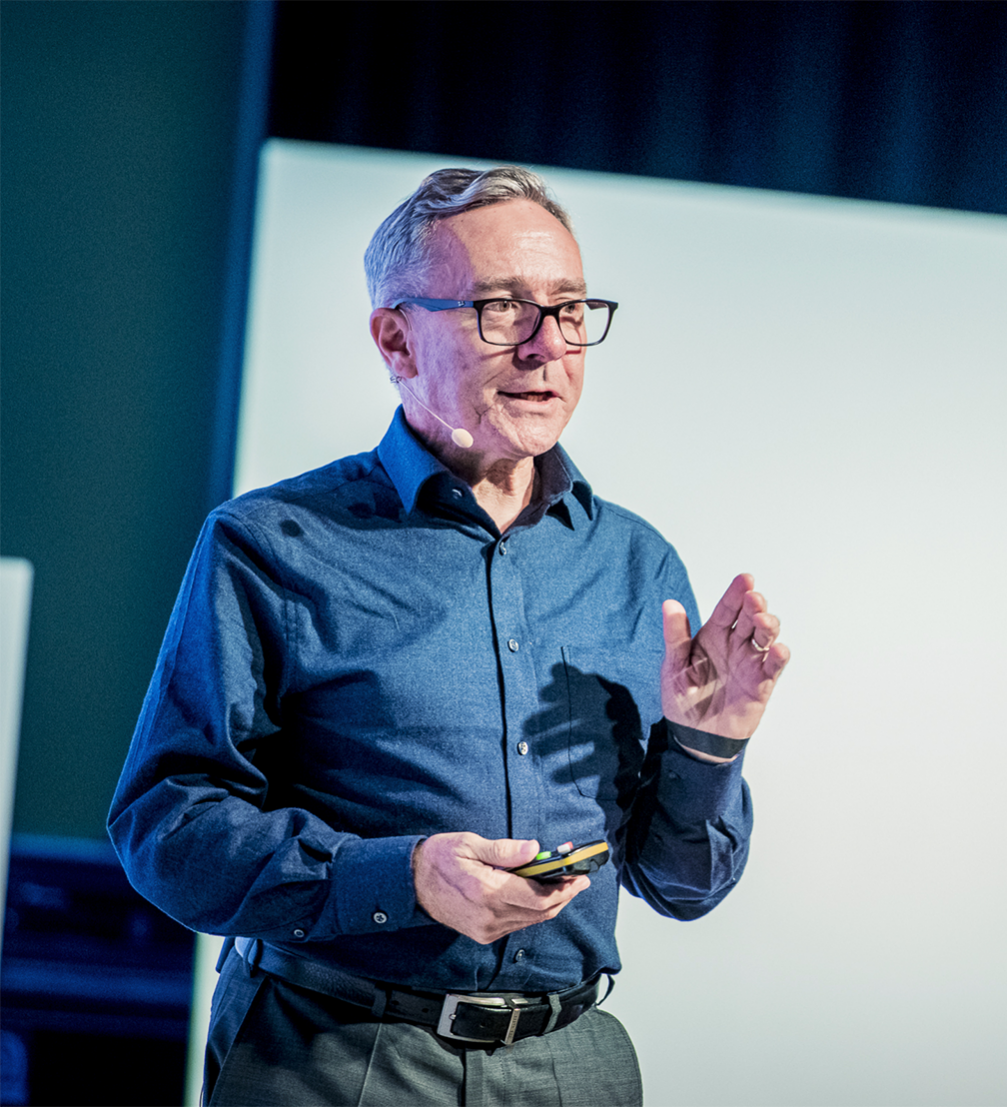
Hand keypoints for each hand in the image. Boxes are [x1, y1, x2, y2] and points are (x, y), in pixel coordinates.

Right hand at [412, 833, 589, 944]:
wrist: (412, 883)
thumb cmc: (439, 858)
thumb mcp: (469, 843)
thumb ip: (504, 850)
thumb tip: (534, 849)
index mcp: (487, 892)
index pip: (537, 897)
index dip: (563, 888)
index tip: (578, 876)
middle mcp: (489, 916)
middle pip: (540, 912)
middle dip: (564, 896)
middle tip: (579, 880)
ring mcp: (487, 929)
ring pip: (531, 921)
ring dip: (551, 904)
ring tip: (564, 885)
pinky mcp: (484, 933)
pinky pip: (518, 924)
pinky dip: (534, 911)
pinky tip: (539, 895)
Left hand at [661, 573, 788, 749]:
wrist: (694, 736)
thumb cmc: (683, 699)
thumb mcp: (673, 666)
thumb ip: (675, 637)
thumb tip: (670, 604)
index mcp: (712, 636)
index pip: (727, 609)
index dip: (736, 593)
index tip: (745, 579)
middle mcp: (734, 645)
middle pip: (750, 618)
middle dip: (755, 605)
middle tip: (754, 599)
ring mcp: (749, 663)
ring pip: (766, 637)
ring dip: (768, 625)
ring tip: (762, 621)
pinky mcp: (761, 684)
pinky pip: (773, 667)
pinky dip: (778, 657)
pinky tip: (777, 649)